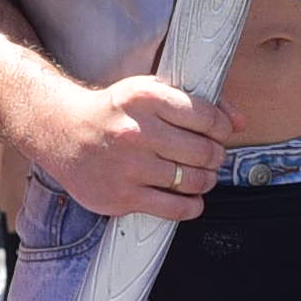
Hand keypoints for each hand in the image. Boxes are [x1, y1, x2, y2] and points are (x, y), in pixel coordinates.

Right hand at [28, 70, 236, 221]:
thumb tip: (240, 122)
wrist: (61, 132)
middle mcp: (136, 132)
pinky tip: (189, 198)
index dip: (222, 128)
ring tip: (200, 176)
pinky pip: (174, 209)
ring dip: (205, 181)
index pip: (206, 117)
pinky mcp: (121, 196)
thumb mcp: (148, 92)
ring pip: (192, 181)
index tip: (220, 133)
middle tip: (209, 156)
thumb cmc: (112, 112)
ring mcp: (128, 167)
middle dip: (215, 156)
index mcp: (144, 98)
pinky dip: (191, 206)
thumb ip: (196, 103)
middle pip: (203, 151)